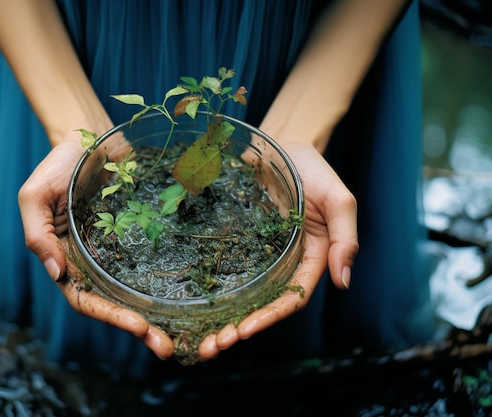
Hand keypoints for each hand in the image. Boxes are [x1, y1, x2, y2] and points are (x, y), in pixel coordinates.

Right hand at [18, 136, 174, 358]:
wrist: (89, 135)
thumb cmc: (57, 164)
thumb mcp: (35, 195)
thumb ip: (37, 233)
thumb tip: (54, 273)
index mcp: (66, 259)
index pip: (85, 299)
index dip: (110, 316)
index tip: (139, 327)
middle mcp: (93, 262)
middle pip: (114, 304)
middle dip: (139, 328)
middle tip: (167, 347)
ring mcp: (117, 250)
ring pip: (136, 291)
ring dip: (156, 315)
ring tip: (183, 335)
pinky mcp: (139, 235)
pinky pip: (152, 262)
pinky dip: (166, 283)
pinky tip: (190, 297)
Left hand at [197, 141, 358, 358]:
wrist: (281, 143)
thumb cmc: (314, 169)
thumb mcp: (338, 200)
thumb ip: (344, 238)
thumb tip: (344, 281)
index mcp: (308, 259)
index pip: (290, 298)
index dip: (268, 317)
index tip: (243, 331)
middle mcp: (281, 263)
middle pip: (261, 304)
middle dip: (238, 328)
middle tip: (210, 346)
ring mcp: (256, 253)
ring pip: (239, 293)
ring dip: (220, 317)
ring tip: (196, 338)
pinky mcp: (234, 239)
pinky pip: (221, 266)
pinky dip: (208, 287)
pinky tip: (187, 301)